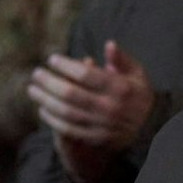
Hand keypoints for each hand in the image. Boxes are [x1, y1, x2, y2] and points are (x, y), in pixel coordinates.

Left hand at [28, 41, 153, 149]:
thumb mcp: (138, 74)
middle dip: (49, 83)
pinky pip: (69, 129)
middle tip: (36, 74)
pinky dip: (53, 120)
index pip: (86, 75)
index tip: (51, 59)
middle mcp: (110, 107)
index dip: (66, 66)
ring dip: (46, 101)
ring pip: (67, 113)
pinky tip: (42, 109)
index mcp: (120, 88)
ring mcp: (102, 125)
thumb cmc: (139, 95)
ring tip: (32, 90)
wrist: (151, 128)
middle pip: (71, 94)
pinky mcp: (96, 138)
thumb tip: (109, 44)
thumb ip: (121, 60)